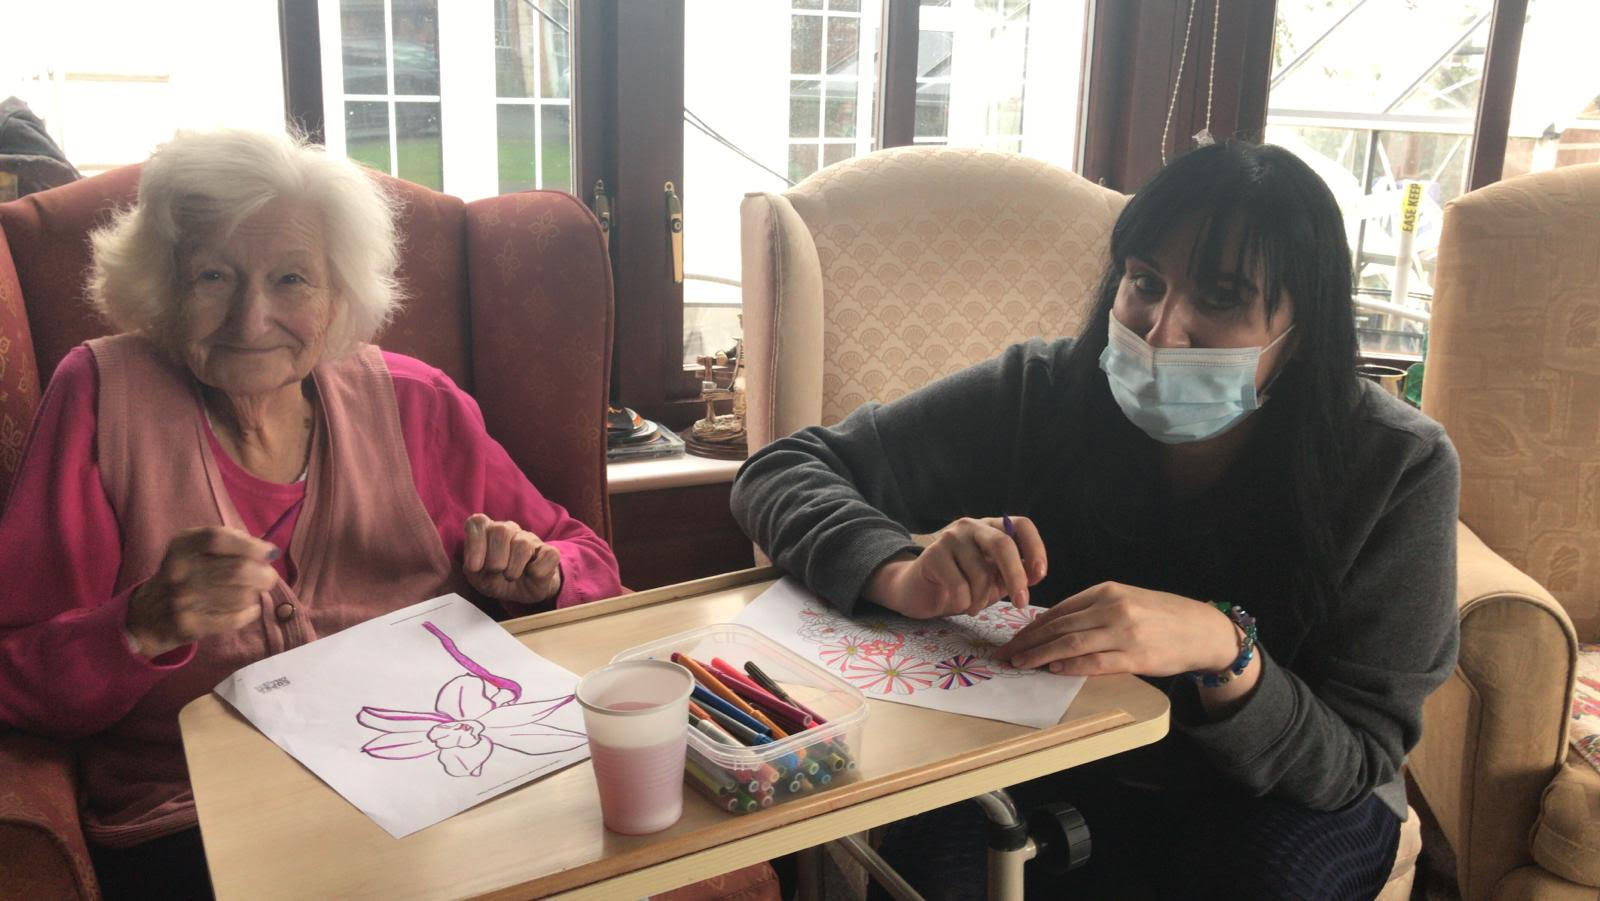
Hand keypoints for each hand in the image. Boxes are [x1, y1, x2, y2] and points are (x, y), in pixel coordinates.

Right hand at [125, 527, 278, 657]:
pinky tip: (249, 609)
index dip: (250, 544)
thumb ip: (228, 544)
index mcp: (181, 545)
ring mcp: (182, 599)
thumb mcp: (193, 551)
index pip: (219, 538)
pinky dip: (250, 613)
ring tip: (253, 593)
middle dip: (264, 574)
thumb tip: (267, 551)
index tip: (270, 552)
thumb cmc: (183, 577)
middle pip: (237, 569)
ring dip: (255, 594)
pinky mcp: (188, 625)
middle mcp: (179, 570)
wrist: (147, 616)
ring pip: (239, 595)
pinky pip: (234, 618)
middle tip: (268, 578)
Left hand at [462, 514, 562, 604]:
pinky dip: (538, 571)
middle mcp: (508, 529)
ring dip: (513, 568)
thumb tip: (476, 566)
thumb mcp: (479, 579)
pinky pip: (548, 555)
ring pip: (522, 545)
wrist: (524, 591)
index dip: (474, 543)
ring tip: (511, 577)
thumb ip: (473, 570)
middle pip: (500, 530)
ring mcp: (529, 538)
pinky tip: (532, 574)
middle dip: (495, 558)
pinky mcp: (550, 551)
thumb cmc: (497, 580)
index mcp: (487, 532)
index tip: (475, 568)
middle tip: (495, 572)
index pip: (477, 522)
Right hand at [863, 516, 1046, 618]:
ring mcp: (950, 537)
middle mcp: (972, 526)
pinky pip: (959, 585)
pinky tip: (958, 603)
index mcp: (991, 528)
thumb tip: (1035, 574)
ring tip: (975, 607)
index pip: (1021, 525)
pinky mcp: (933, 554)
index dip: (1035, 548)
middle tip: (1022, 603)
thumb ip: (1013, 574)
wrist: (918, 591)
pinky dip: (964, 602)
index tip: (1039, 576)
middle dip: (1015, 577)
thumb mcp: (993, 579)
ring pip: (980, 572)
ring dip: (982, 599)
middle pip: (1002, 544)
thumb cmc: (961, 584)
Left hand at [994, 581, 1237, 676]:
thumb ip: (1093, 611)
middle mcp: (1112, 607)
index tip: (1012, 639)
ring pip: (1070, 643)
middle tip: (1004, 654)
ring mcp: (1123, 632)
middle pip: (1058, 626)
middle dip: (1027, 642)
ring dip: (1040, 655)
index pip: (1058, 610)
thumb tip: (1054, 628)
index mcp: (1107, 591)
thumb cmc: (1161, 617)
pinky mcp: (1135, 656)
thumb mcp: (1126, 601)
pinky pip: (1095, 661)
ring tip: (1020, 664)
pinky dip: (1070, 665)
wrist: (1203, 630)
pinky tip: (1053, 669)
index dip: (1031, 627)